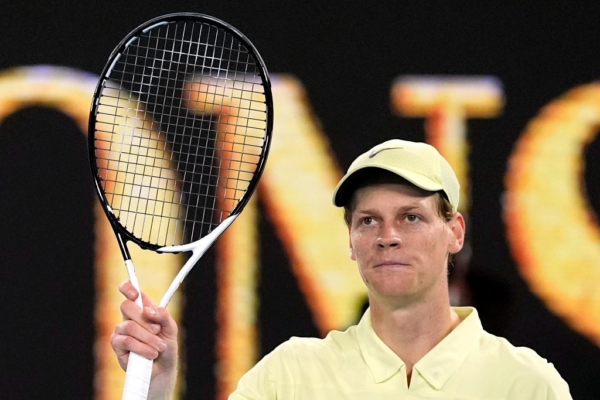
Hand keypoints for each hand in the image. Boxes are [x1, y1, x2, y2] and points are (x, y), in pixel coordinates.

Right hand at [111, 281, 178, 398]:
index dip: (128, 287)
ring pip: (129, 326)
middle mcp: (130, 317)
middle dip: (144, 319)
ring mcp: (121, 330)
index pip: (130, 291)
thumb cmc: (166, 347)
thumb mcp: (170, 328)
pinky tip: (151, 353)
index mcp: (143, 308)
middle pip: (126, 306)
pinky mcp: (117, 345)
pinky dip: (142, 347)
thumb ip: (163, 315)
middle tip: (157, 330)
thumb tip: (149, 310)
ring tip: (159, 347)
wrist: (162, 369)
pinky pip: (127, 341)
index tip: (135, 294)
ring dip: (148, 338)